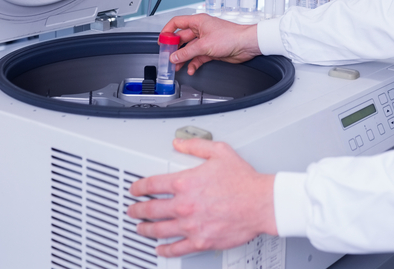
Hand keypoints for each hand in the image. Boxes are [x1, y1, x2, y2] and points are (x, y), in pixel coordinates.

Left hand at [127, 138, 276, 256]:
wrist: (261, 203)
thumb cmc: (244, 181)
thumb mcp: (220, 152)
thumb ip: (196, 146)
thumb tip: (179, 143)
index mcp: (185, 183)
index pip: (152, 185)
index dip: (138, 187)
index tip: (134, 189)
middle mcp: (184, 205)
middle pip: (151, 209)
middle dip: (137, 210)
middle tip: (132, 210)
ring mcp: (191, 225)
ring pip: (159, 230)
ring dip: (146, 229)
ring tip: (140, 228)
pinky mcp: (201, 241)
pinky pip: (176, 248)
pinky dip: (165, 249)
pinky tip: (160, 248)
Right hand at [160, 14, 260, 74]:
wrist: (246, 45)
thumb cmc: (231, 36)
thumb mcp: (204, 45)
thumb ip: (187, 52)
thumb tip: (175, 56)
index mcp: (198, 22)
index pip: (177, 23)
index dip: (167, 31)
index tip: (162, 40)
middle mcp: (201, 30)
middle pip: (182, 38)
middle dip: (174, 48)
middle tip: (168, 57)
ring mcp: (206, 41)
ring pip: (189, 50)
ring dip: (183, 58)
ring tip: (177, 66)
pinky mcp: (211, 51)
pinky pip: (198, 57)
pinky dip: (193, 63)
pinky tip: (191, 69)